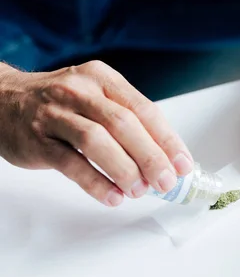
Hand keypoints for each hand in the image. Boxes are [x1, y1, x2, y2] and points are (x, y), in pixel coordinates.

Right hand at [0, 61, 193, 206]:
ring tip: (140, 191)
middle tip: (167, 182)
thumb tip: (168, 160)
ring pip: (96, 141)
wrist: (1, 99)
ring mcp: (55, 114)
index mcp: (103, 79)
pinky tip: (113, 196)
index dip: (168, 140)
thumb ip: (130, 123)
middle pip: (124, 124)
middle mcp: (80, 91)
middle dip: (151, 157)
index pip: (144, 109)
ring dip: (125, 169)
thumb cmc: (62, 104)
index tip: (184, 164)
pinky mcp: (36, 139)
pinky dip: (95, 182)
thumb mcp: (97, 99)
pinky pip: (70, 163)